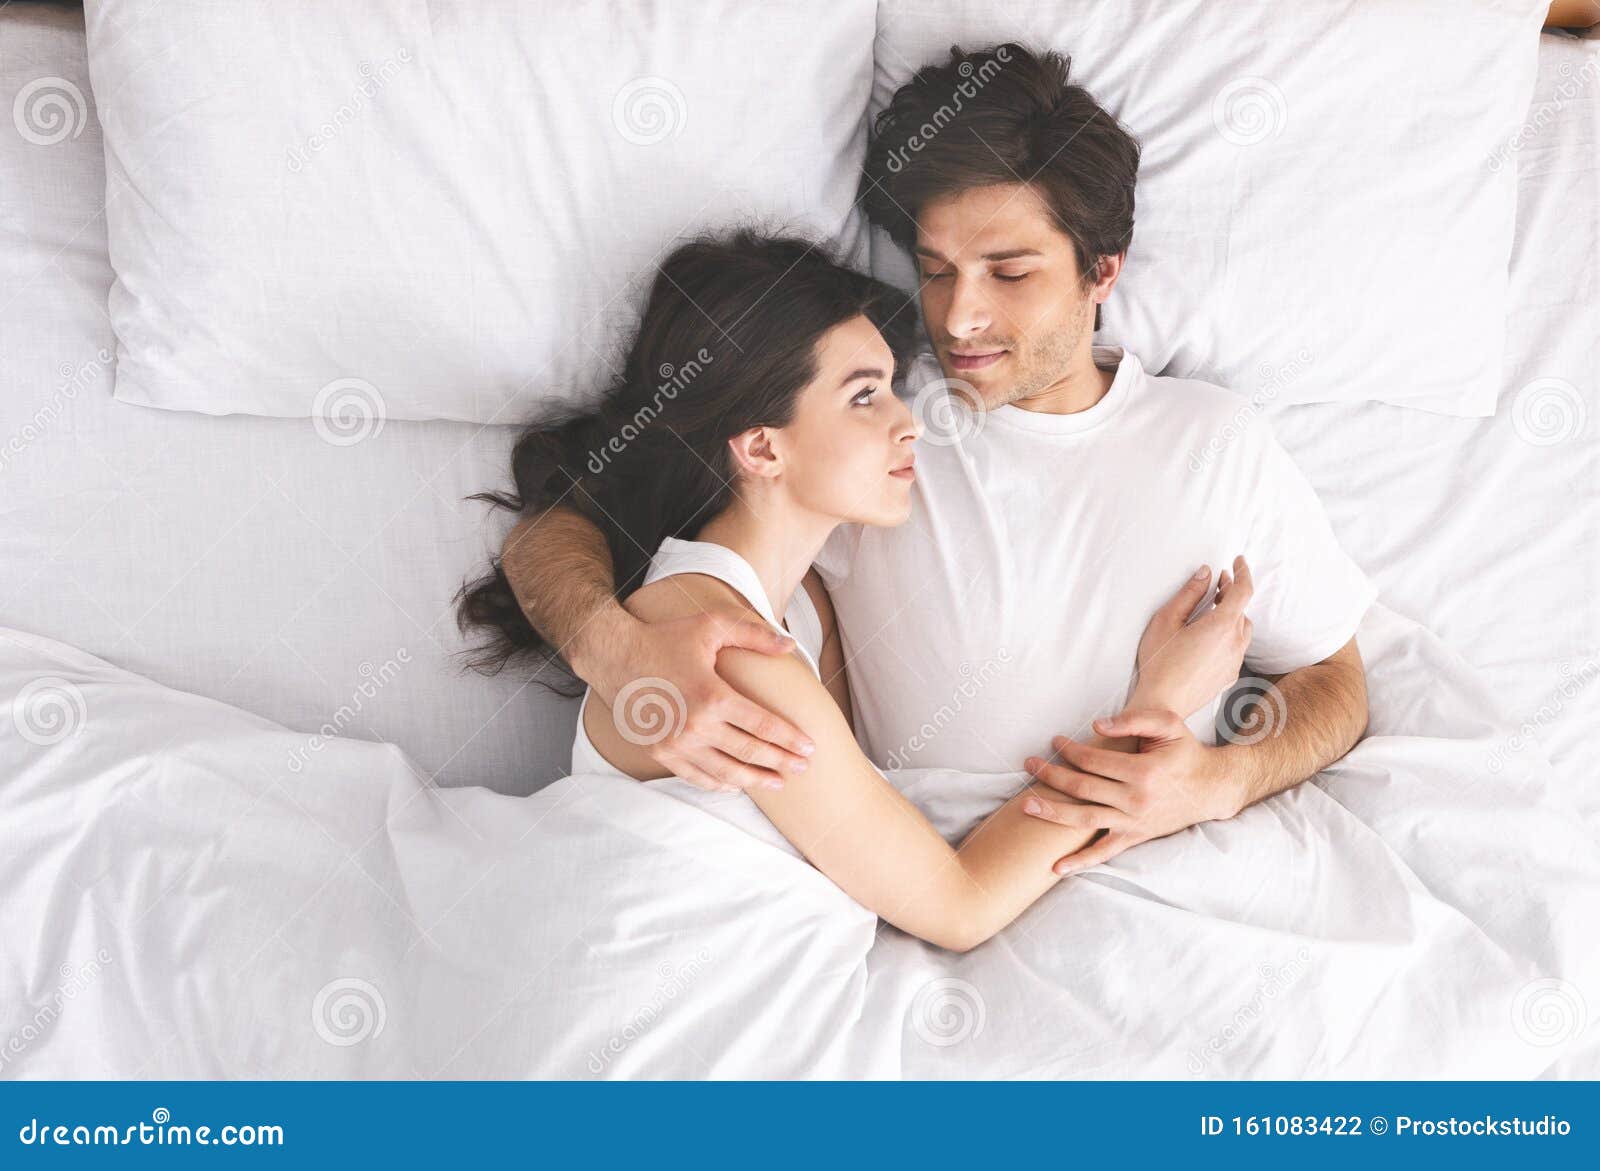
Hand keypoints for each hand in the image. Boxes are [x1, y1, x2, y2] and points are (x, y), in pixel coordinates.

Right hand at [587, 611, 816, 793]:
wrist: (614, 656)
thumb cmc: (665, 638)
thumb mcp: (710, 625)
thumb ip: (752, 633)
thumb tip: (789, 645)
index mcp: (713, 695)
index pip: (763, 725)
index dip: (790, 739)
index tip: (809, 748)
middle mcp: (696, 725)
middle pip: (750, 752)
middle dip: (781, 762)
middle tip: (803, 769)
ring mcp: (676, 743)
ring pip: (726, 772)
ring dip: (756, 780)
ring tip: (778, 783)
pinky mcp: (660, 752)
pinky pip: (696, 777)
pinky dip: (720, 784)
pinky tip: (736, 785)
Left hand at [1021, 709, 1244, 874]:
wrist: (1211, 788)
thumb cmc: (1185, 751)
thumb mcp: (1168, 724)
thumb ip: (1133, 720)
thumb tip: (1096, 726)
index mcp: (1143, 771)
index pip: (1093, 761)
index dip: (1069, 750)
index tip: (1054, 742)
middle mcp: (1136, 800)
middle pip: (1082, 789)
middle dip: (1051, 776)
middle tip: (1029, 764)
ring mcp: (1134, 822)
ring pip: (1085, 819)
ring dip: (1053, 813)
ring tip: (1026, 805)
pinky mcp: (1135, 836)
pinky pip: (1104, 853)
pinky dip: (1080, 861)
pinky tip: (1056, 868)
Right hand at [1131, 556, 1253, 717]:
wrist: (1162, 704)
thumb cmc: (1159, 661)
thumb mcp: (1167, 619)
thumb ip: (1189, 593)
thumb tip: (1205, 573)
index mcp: (1222, 625)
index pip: (1244, 590)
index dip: (1243, 572)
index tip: (1238, 562)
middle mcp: (1235, 643)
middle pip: (1242, 610)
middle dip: (1232, 593)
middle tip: (1217, 585)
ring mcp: (1235, 662)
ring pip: (1242, 630)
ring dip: (1232, 616)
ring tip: (1213, 612)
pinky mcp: (1229, 676)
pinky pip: (1236, 649)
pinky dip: (1229, 636)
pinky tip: (1209, 639)